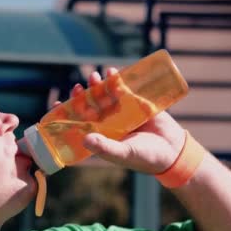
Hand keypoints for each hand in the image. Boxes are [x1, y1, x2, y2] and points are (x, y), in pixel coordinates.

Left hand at [64, 68, 186, 173]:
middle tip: (78, 86)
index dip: (66, 114)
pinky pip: (124, 90)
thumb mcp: (122, 153)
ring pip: (105, 96)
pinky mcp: (136, 104)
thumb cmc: (144, 157)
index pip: (78, 123)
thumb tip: (84, 138)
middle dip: (82, 96)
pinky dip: (117, 80)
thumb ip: (104, 147)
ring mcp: (121, 113)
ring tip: (95, 76)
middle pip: (90, 106)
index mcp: (100, 136)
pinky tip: (112, 72)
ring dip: (98, 85)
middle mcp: (107, 124)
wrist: (173, 151)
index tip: (57, 103)